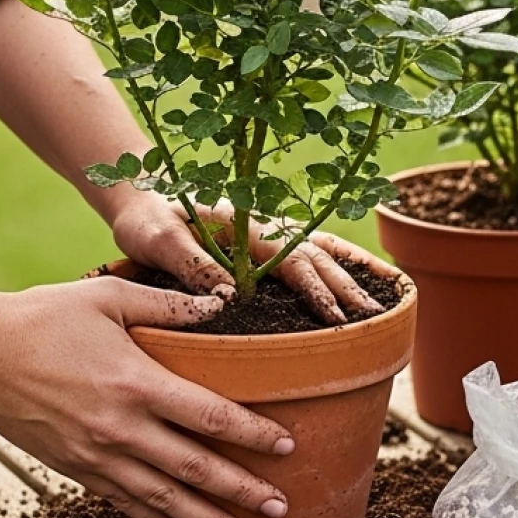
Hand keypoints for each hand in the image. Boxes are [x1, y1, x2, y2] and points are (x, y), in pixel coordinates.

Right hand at [0, 275, 295, 517]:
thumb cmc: (43, 317)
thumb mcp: (109, 296)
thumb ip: (169, 304)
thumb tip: (221, 305)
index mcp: (136, 383)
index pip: (210, 416)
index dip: (252, 435)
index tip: (287, 448)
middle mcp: (120, 428)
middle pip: (194, 469)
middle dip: (241, 492)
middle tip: (280, 510)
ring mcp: (96, 454)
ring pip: (163, 497)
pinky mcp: (75, 468)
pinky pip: (123, 502)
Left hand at [111, 192, 382, 323]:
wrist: (141, 200)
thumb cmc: (148, 220)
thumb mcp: (161, 241)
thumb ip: (194, 265)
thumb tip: (232, 297)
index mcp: (246, 227)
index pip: (292, 260)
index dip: (315, 289)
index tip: (334, 316)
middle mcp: (265, 229)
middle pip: (317, 257)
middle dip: (347, 286)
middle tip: (374, 317)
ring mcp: (268, 236)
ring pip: (320, 253)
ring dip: (349, 276)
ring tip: (377, 303)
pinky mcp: (262, 246)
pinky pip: (307, 254)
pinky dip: (336, 265)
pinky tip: (353, 280)